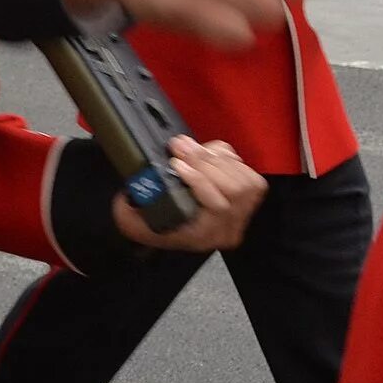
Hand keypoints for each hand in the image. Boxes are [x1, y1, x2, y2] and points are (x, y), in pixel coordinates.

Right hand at [115, 138, 266, 252]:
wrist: (169, 229)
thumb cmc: (152, 224)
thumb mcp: (135, 222)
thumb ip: (133, 208)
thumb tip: (140, 183)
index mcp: (204, 236)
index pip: (218, 208)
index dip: (200, 181)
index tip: (176, 163)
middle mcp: (228, 228)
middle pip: (236, 190)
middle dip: (207, 162)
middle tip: (180, 146)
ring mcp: (242, 214)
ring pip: (245, 181)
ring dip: (217, 158)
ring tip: (191, 147)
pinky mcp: (248, 199)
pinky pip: (249, 174)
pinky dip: (229, 159)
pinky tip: (209, 153)